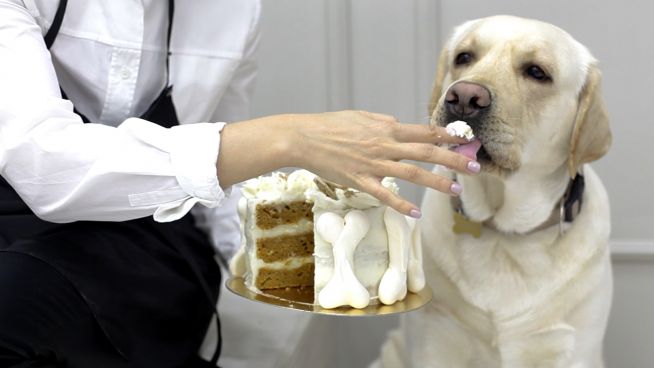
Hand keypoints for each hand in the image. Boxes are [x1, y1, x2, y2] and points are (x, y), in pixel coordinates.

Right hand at [217, 111, 478, 217]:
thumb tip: (400, 125)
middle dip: (453, 159)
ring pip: (411, 173)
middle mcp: (384, 145)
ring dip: (436, 182)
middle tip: (475, 166)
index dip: (448, 135)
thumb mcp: (360, 116)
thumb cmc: (330, 125)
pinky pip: (383, 194)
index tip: (467, 139)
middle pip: (426, 152)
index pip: (424, 132)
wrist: (303, 138)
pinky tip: (415, 212)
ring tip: (456, 189)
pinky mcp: (359, 180)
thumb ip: (383, 122)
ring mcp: (373, 164)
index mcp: (386, 128)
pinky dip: (400, 204)